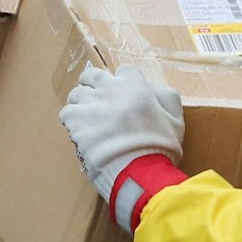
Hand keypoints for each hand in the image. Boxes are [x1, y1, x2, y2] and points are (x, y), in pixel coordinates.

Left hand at [59, 64, 183, 202]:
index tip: (125, 95)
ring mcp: (91, 102)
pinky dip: (71, 121)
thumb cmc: (160, 148)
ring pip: (77, 93)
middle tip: (97, 101)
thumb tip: (155, 90)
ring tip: (86, 119)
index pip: (125, 70)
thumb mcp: (175, 121)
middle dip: (94, 85)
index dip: (124, 82)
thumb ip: (167, 99)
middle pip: (93, 75)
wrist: (139, 170)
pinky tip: (79, 130)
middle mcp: (110, 88)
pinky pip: (66, 112)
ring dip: (81, 103)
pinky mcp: (76, 120)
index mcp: (135, 86)